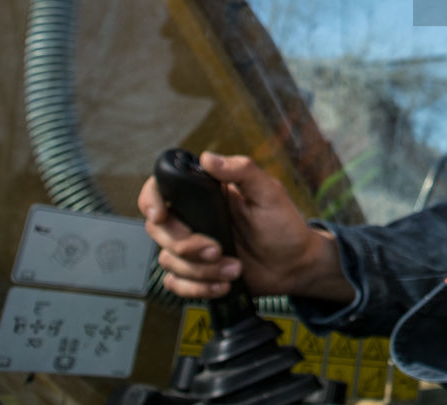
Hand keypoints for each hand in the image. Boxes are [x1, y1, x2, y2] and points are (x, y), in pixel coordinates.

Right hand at [139, 152, 352, 302]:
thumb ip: (242, 171)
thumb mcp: (269, 193)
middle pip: (159, 230)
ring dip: (201, 270)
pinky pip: (176, 283)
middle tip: (217, 250)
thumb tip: (208, 158)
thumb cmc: (285, 225)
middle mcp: (194, 218)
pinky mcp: (197, 272)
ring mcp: (193, 247)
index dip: (151, 200)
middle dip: (185, 245)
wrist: (295, 265)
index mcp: (206, 194)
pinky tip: (224, 284)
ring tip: (235, 268)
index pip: (162, 188)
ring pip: (169, 260)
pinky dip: (198, 288)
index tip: (160, 215)